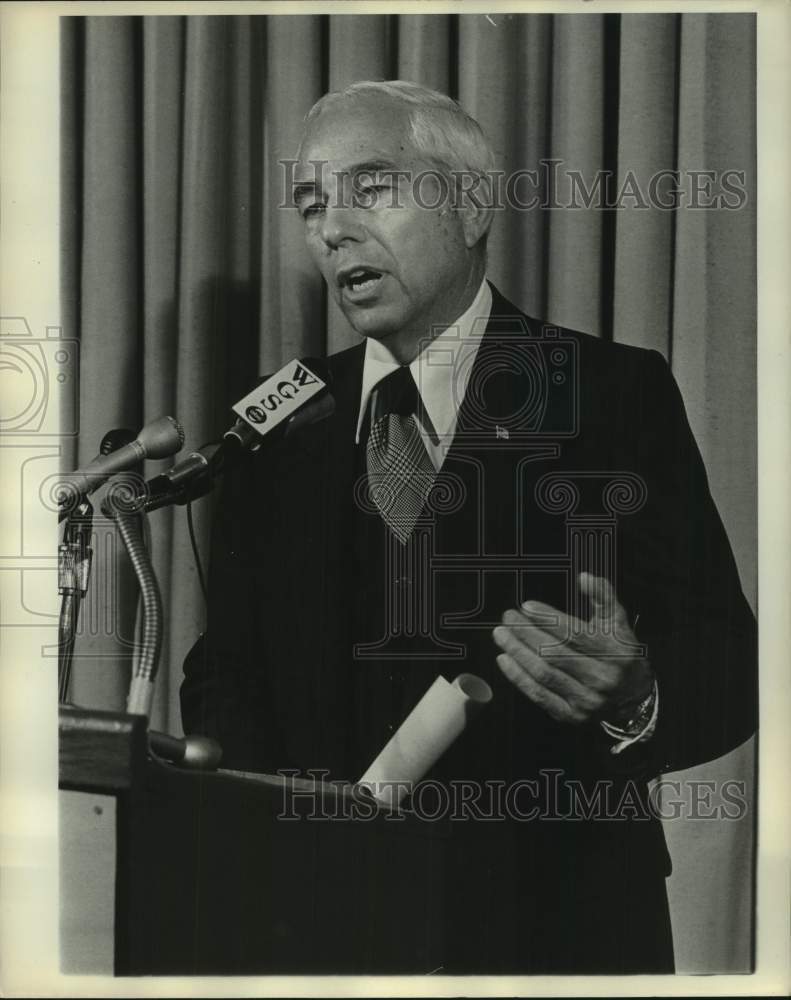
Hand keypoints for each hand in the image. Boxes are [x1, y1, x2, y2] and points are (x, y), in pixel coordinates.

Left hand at [492, 572, 653, 726]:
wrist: (634, 698)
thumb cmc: (620, 653)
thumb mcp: (618, 623)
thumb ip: (603, 596)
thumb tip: (584, 577)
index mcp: (615, 652)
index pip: (575, 634)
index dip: (548, 619)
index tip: (526, 606)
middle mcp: (602, 678)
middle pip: (555, 653)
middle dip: (526, 633)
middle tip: (508, 618)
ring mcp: (586, 699)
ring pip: (544, 673)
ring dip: (517, 652)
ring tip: (501, 635)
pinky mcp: (571, 715)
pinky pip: (539, 694)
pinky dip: (518, 677)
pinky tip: (505, 660)